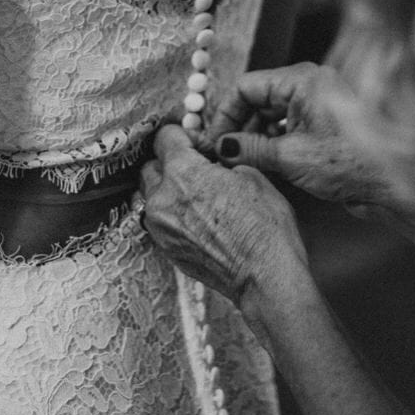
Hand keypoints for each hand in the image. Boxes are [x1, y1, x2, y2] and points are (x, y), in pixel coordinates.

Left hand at [139, 124, 308, 312]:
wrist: (264, 278)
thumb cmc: (264, 228)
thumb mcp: (252, 177)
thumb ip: (223, 162)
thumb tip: (214, 163)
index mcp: (183, 172)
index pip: (165, 137)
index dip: (184, 136)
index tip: (197, 144)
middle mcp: (162, 198)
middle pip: (151, 166)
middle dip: (170, 162)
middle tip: (196, 168)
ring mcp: (160, 227)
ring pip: (150, 196)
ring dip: (166, 190)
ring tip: (194, 196)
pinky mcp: (165, 249)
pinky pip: (158, 221)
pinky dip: (171, 214)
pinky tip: (196, 218)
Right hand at [209, 62, 391, 212]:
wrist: (393, 184)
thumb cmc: (349, 163)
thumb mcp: (290, 156)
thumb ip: (250, 148)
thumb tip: (222, 147)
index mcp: (301, 80)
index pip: (247, 87)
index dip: (225, 115)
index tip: (213, 142)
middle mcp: (309, 86)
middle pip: (259, 100)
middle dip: (239, 127)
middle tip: (224, 156)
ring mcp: (318, 105)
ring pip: (272, 115)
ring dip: (255, 137)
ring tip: (243, 164)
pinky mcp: (324, 125)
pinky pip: (288, 126)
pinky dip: (273, 142)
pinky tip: (263, 164)